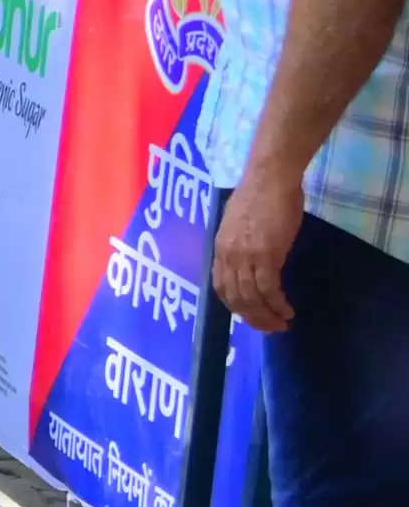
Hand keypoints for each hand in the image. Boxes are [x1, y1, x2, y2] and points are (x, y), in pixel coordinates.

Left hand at [213, 173, 304, 334]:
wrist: (270, 178)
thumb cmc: (260, 196)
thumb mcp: (240, 224)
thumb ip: (241, 245)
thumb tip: (251, 261)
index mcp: (219, 248)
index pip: (220, 286)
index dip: (234, 306)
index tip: (249, 316)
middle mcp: (228, 255)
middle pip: (235, 297)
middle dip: (252, 318)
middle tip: (269, 328)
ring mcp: (245, 255)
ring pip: (251, 297)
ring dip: (266, 316)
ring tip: (281, 324)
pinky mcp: (266, 254)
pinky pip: (269, 288)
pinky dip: (277, 303)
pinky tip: (287, 311)